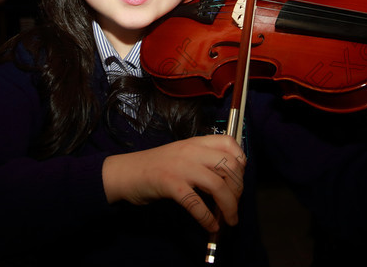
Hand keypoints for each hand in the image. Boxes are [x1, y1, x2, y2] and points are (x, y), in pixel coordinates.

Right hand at [102, 134, 245, 231]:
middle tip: (235, 203)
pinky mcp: (170, 184)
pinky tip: (210, 225)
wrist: (125, 173)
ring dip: (229, 206)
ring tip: (229, 220)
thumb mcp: (181, 155)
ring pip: (218, 185)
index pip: (229, 142)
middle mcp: (191, 151)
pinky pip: (196, 203)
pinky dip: (207, 218)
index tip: (239, 178)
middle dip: (238, 188)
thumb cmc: (154, 167)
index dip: (241, 161)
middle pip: (229, 165)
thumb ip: (202, 161)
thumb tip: (228, 181)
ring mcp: (180, 167)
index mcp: (195, 142)